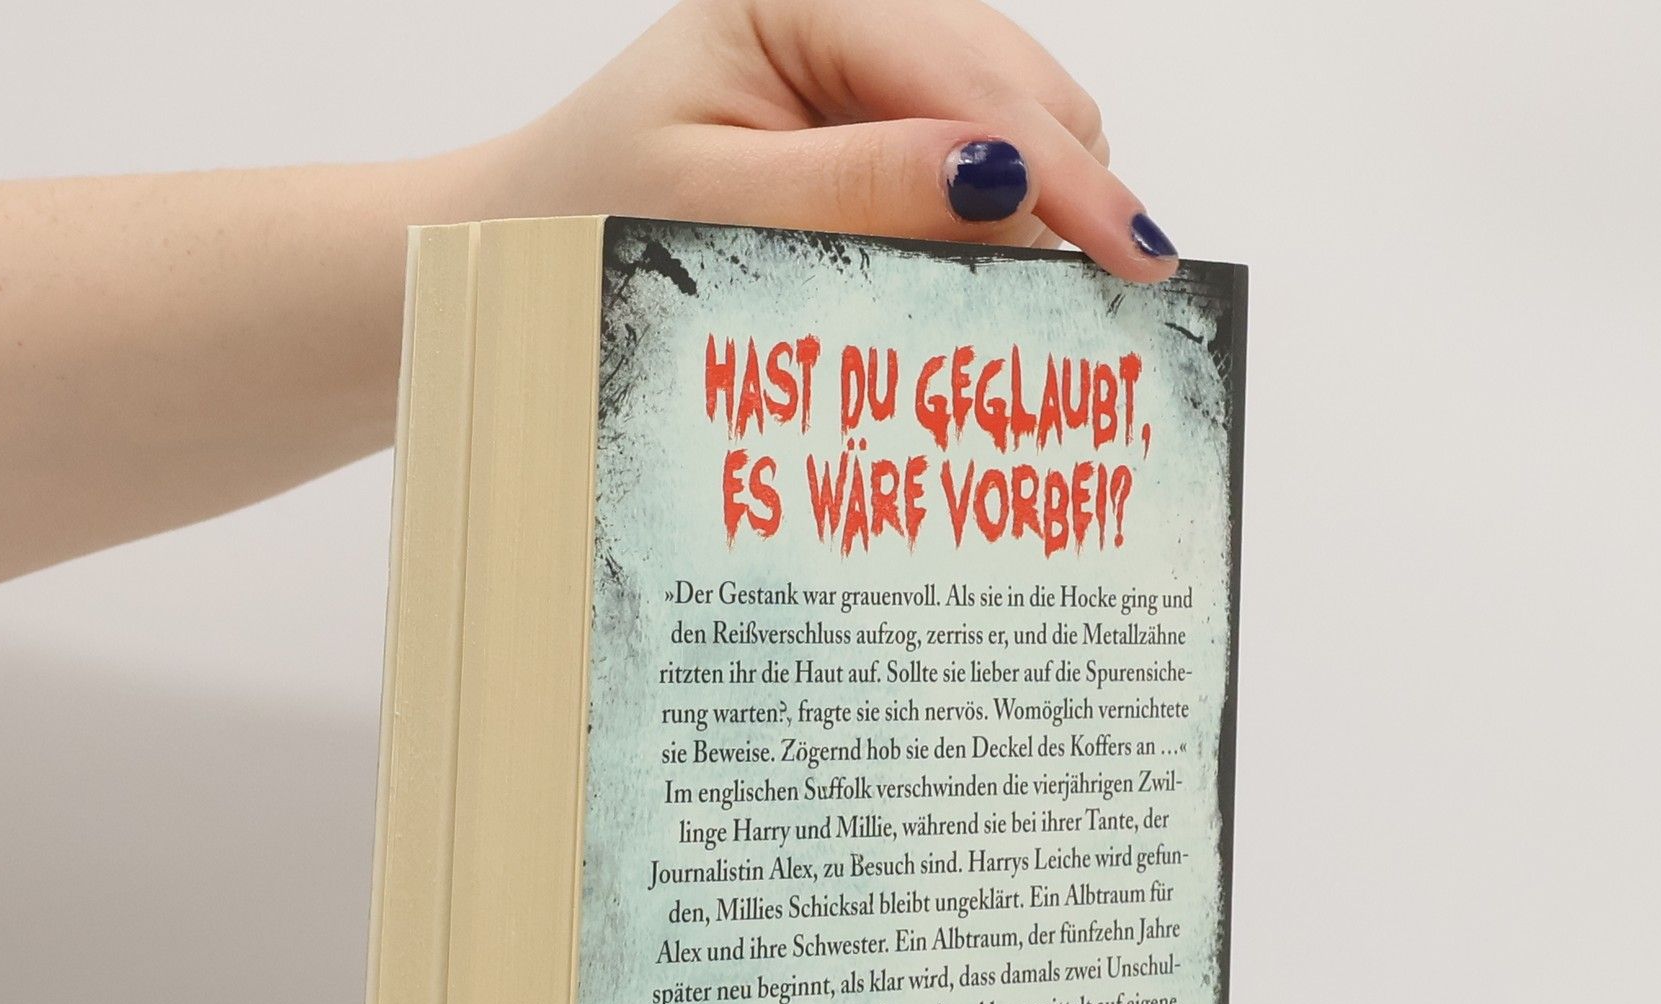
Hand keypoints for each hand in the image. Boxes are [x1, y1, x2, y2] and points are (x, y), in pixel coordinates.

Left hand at [470, 0, 1176, 280]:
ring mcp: (875, 69)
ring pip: (1021, 128)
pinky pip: (981, 170)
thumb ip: (855, 191)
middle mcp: (852, 16)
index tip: (1134, 257)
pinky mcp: (880, 127)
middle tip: (1085, 311)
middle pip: (1022, 89)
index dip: (1059, 171)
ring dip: (1036, 220)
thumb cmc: (589, 216)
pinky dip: (998, 233)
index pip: (968, 74)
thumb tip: (999, 179)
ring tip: (1017, 316)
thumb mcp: (714, 209)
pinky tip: (981, 289)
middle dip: (1061, 195)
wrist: (526, 239)